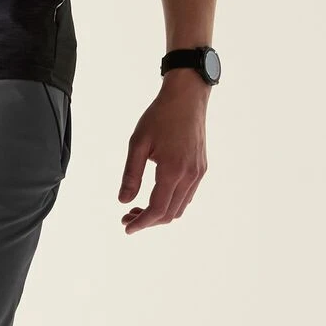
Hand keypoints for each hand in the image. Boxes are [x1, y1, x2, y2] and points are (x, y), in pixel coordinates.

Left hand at [117, 71, 209, 232]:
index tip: (127, 227)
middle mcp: (190, 175)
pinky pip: (187, 195)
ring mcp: (198, 173)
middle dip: (148, 221)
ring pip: (180, 207)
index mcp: (173, 170)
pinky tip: (156, 196)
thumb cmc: (160, 116)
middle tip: (127, 217)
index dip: (141, 222)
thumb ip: (131, 175)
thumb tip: (123, 200)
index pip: (157, 209)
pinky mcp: (201, 168)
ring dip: (160, 214)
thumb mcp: (137, 144)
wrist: (187, 98)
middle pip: (170, 213)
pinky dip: (171, 203)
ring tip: (138, 209)